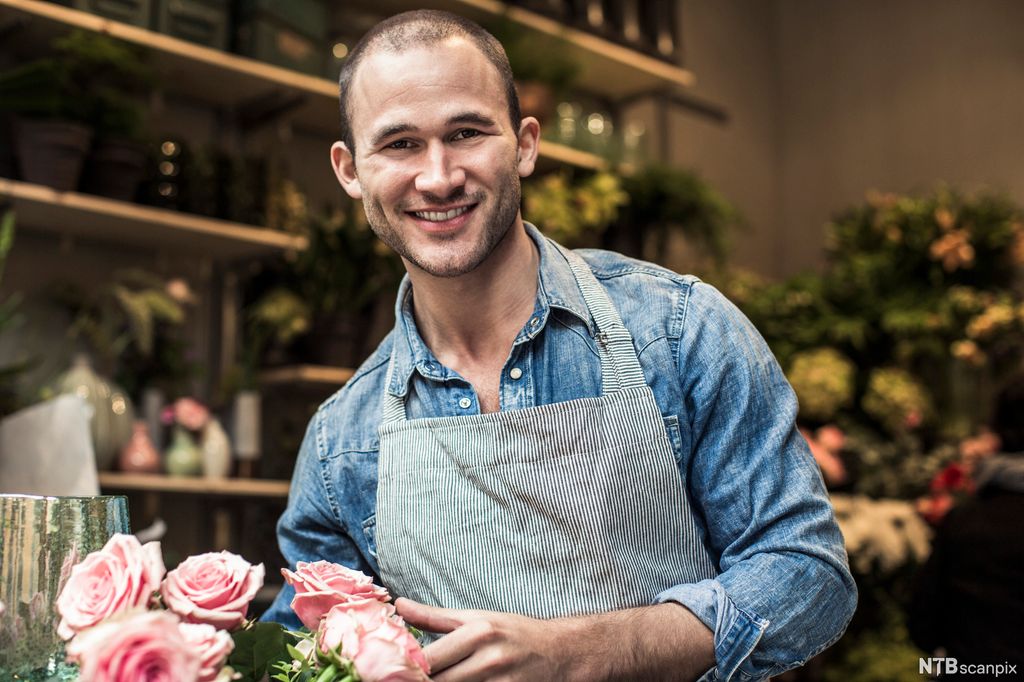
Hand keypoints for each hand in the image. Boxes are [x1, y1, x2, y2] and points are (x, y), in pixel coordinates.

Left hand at [395, 598, 573, 681]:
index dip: (409, 670)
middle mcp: (490, 658)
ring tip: (428, 681)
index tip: (391, 673)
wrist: (559, 652)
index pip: (430, 659)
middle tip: (401, 680)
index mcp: (478, 632)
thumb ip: (434, 617)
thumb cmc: (513, 632)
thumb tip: (399, 605)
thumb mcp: (476, 618)